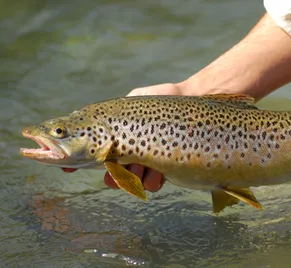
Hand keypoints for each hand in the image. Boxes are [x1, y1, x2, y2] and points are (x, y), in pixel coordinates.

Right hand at [62, 83, 184, 191]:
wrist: (188, 98)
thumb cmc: (156, 99)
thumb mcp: (127, 102)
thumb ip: (108, 116)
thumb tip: (81, 122)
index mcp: (117, 139)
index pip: (92, 154)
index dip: (77, 163)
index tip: (67, 167)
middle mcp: (130, 153)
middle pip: (111, 175)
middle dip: (112, 177)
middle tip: (116, 170)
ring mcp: (147, 162)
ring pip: (131, 182)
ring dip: (134, 177)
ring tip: (143, 164)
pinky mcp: (165, 168)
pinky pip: (152, 184)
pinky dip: (152, 180)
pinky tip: (159, 170)